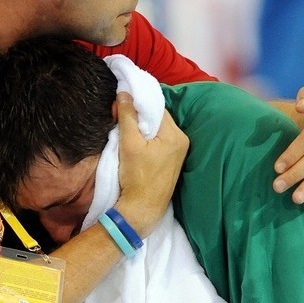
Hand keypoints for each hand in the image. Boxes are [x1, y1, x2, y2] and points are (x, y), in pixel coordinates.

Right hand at [114, 94, 188, 238]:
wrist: (141, 210)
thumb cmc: (136, 178)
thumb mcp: (129, 144)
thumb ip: (127, 116)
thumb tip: (124, 93)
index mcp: (175, 135)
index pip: (157, 108)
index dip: (139, 105)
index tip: (122, 107)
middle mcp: (181, 142)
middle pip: (158, 119)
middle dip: (140, 118)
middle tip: (122, 122)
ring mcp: (178, 154)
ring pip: (158, 131)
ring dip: (143, 130)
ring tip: (128, 137)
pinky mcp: (172, 163)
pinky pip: (159, 144)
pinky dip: (147, 142)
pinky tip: (136, 149)